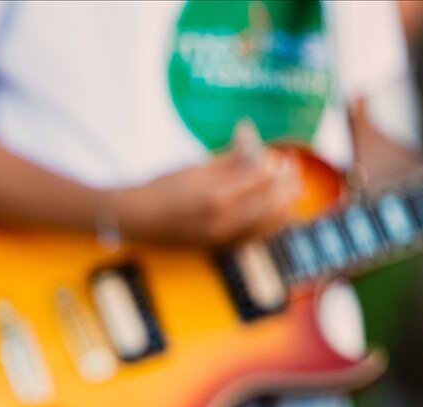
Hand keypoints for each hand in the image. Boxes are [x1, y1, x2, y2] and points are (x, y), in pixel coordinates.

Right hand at [110, 141, 301, 247]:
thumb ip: (229, 159)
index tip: (280, 156)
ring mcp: (223, 239)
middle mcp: (224, 221)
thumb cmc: (159, 188)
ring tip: (283, 189)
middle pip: (276, 203)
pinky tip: (269, 210)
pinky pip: (257, 237)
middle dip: (289, 184)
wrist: (133, 220)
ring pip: (272, 224)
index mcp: (217, 196)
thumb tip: (254, 142)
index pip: (264, 178)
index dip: (277, 165)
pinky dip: (269, 223)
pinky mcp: (220, 249)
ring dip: (284, 204)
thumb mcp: (195, 167)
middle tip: (289, 169)